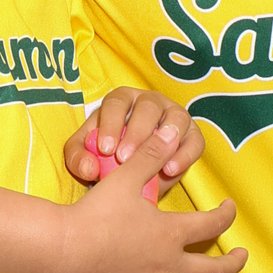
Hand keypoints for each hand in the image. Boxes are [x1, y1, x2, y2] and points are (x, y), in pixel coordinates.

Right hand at [58, 158, 246, 272]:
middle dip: (233, 263)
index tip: (229, 208)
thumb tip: (172, 131)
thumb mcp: (127, 177)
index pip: (213, 225)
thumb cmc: (97, 212)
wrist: (66, 247)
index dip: (227, 215)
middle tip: (241, 256)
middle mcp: (170, 265)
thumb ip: (152, 154)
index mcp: (173, 233)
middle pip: (214, 271)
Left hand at [64, 88, 202, 189]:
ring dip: (165, 139)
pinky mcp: (192, 134)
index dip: (111, 123)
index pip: (117, 102)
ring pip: (176, 118)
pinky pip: (194, 141)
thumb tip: (89, 168)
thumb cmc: (107, 156)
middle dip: (137, 133)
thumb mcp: (86, 155)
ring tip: (154, 163)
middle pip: (148, 107)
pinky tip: (170, 171)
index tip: (105, 148)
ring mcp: (174, 116)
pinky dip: (185, 155)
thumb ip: (78, 159)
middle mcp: (151, 102)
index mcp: (122, 100)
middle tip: (124, 158)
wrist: (133, 172)